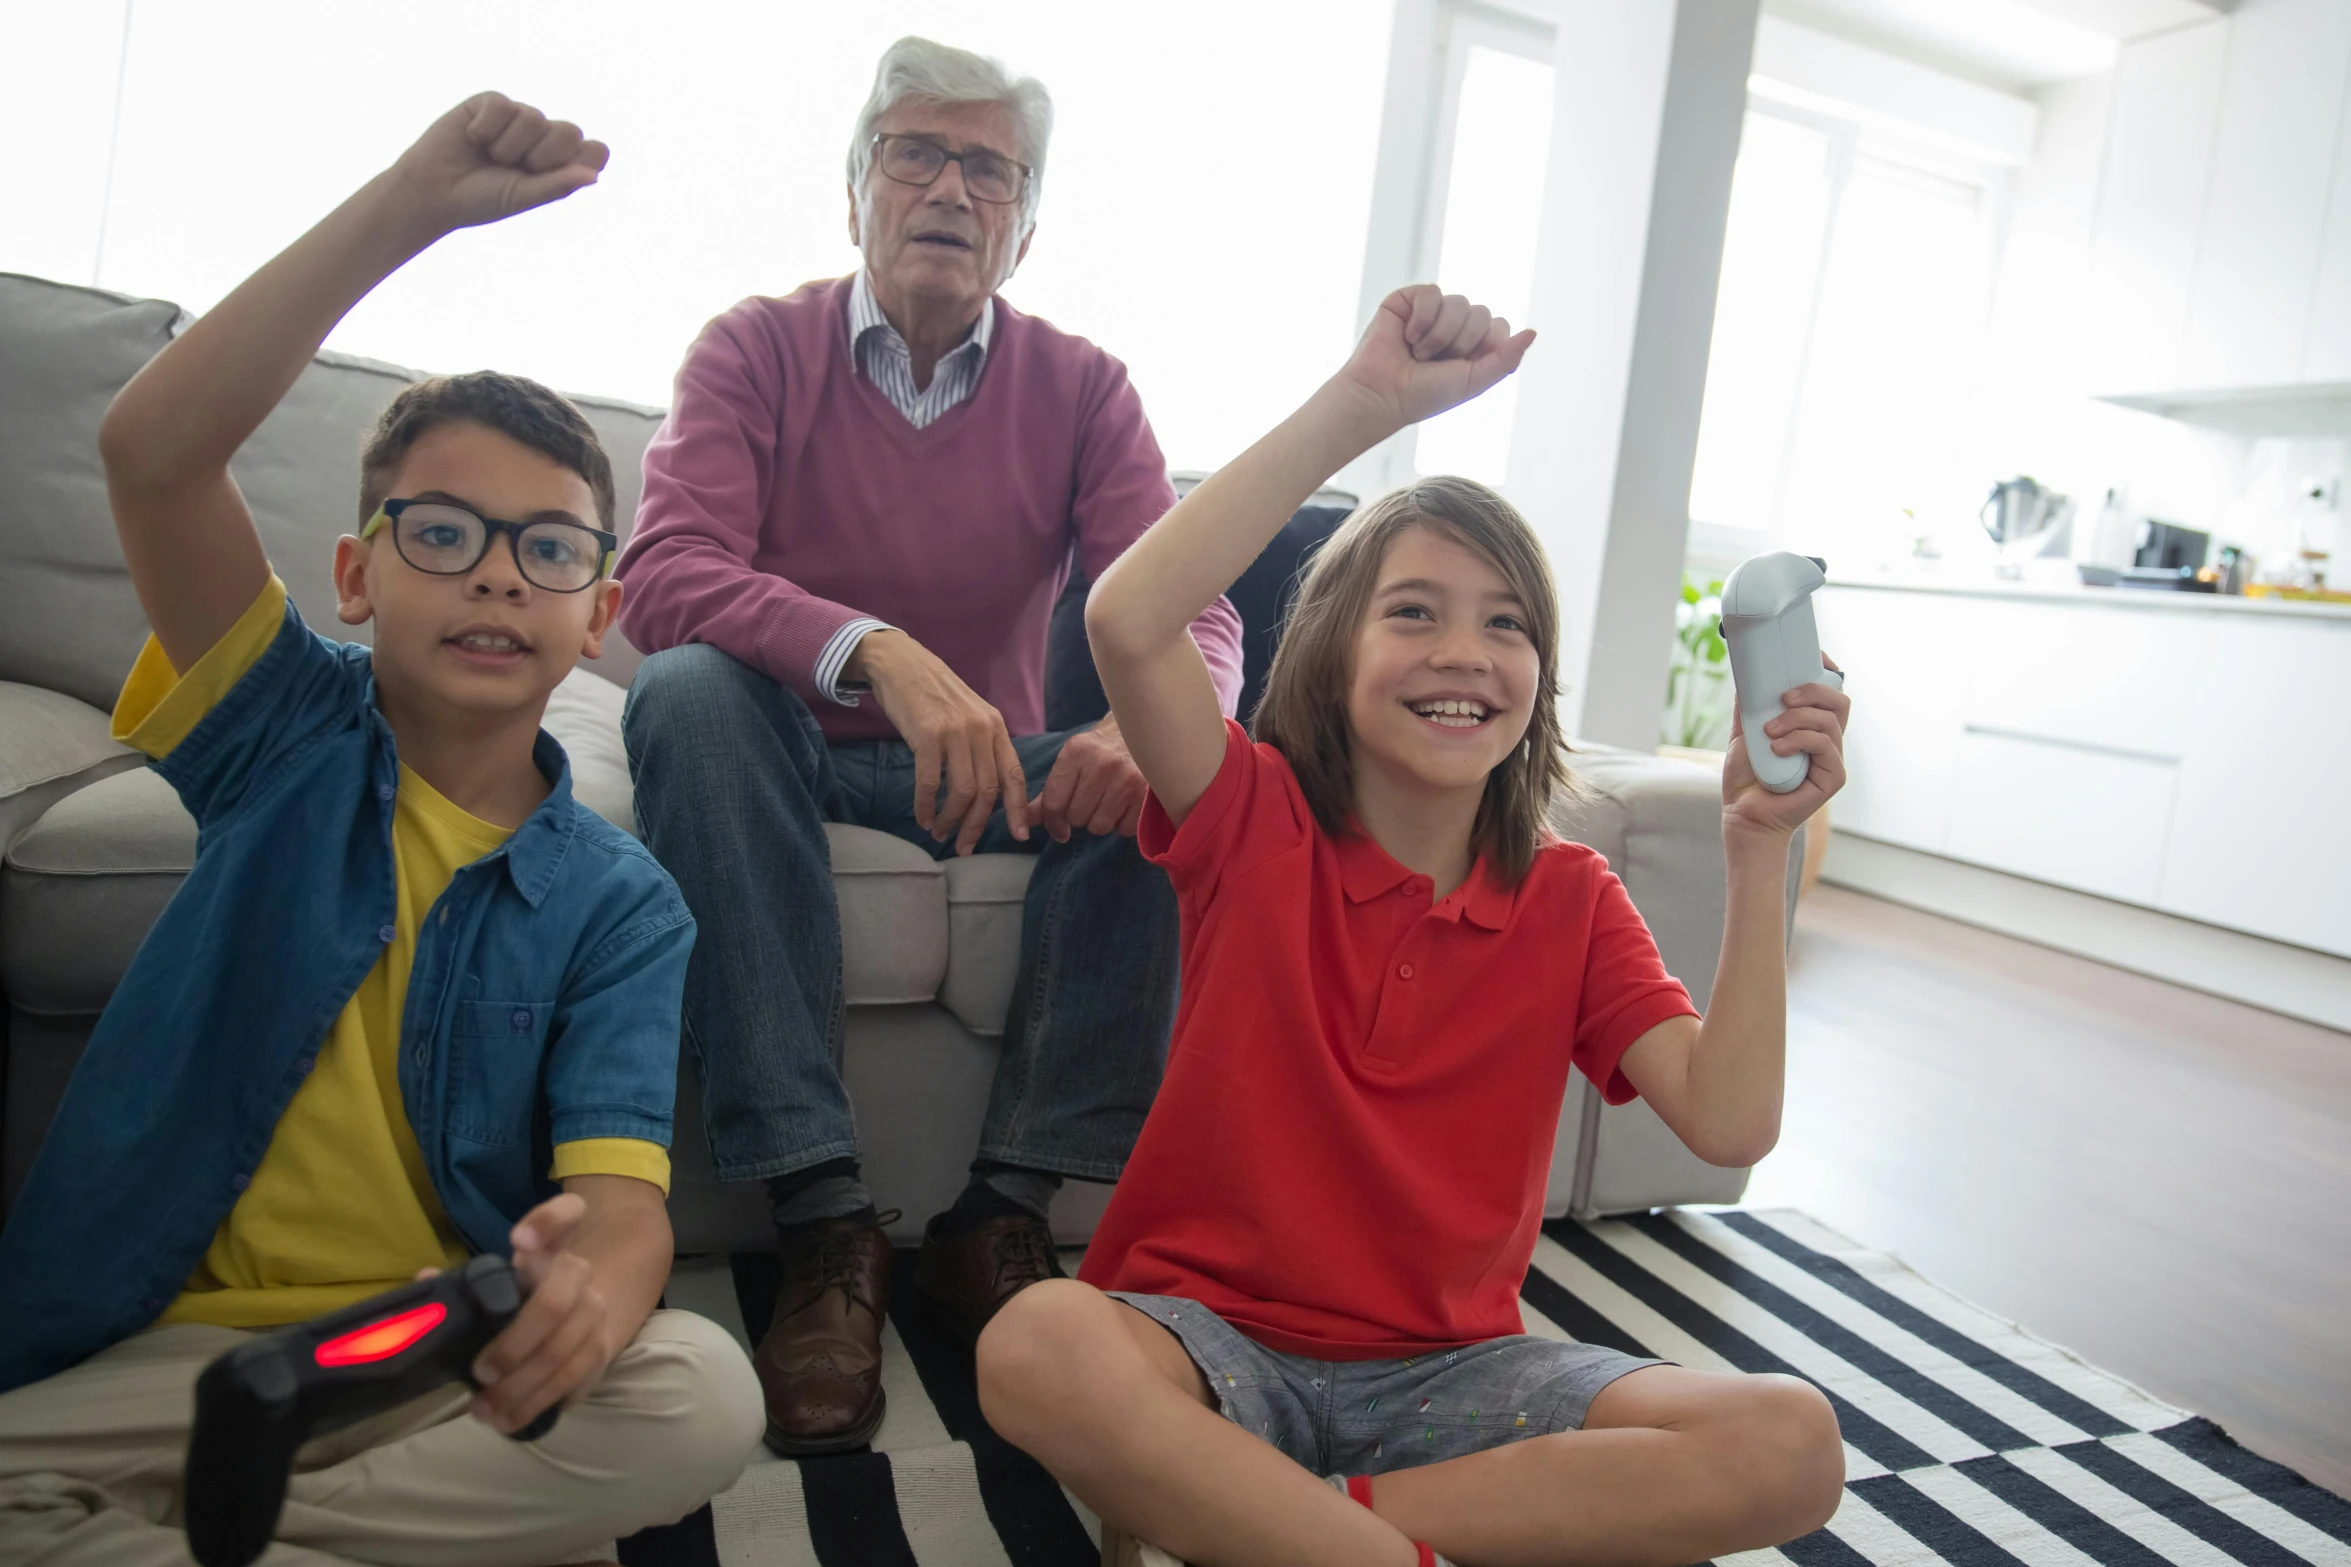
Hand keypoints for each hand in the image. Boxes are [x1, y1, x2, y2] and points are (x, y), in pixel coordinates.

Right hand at [386, 92, 608, 235]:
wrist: (434, 190)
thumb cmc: (481, 199)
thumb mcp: (521, 197)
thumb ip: (557, 185)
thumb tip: (594, 177)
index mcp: (561, 164)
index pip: (596, 151)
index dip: (578, 161)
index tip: (549, 176)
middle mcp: (545, 138)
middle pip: (570, 131)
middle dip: (541, 156)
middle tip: (512, 168)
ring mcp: (520, 118)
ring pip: (534, 118)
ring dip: (508, 145)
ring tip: (490, 155)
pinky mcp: (492, 103)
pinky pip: (504, 106)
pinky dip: (486, 128)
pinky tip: (473, 137)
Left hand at [464, 1192, 617, 1434]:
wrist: (578, 1315)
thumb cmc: (523, 1299)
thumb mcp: (498, 1283)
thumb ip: (463, 1283)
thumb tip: (425, 1281)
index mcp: (549, 1249)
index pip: (566, 1214)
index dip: (548, 1222)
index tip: (518, 1240)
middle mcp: (579, 1276)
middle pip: (553, 1304)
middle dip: (514, 1344)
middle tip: (480, 1372)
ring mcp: (595, 1314)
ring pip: (563, 1353)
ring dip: (521, 1388)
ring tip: (485, 1411)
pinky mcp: (602, 1352)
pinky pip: (574, 1382)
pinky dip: (539, 1404)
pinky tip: (511, 1419)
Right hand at [851, 629, 1031, 854]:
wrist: (902, 663)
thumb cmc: (934, 694)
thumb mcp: (970, 715)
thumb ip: (982, 745)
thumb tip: (988, 789)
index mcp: (996, 727)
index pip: (1015, 775)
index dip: (1018, 809)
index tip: (1019, 836)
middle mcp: (981, 730)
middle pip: (988, 791)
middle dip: (976, 826)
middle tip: (964, 846)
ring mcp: (955, 732)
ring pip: (963, 791)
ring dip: (951, 820)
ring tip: (940, 833)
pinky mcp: (927, 735)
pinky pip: (931, 782)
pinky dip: (926, 806)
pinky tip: (922, 817)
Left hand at [1030, 714, 1147, 841]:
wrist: (1143, 731)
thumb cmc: (1102, 750)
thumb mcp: (1073, 760)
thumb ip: (1049, 792)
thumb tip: (1026, 821)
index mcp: (1076, 752)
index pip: (1054, 803)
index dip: (1053, 823)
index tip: (1059, 829)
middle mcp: (1102, 764)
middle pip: (1076, 818)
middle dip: (1080, 816)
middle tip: (1091, 801)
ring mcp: (1126, 779)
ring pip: (1099, 826)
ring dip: (1101, 821)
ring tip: (1108, 802)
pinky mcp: (1146, 794)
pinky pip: (1124, 829)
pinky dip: (1122, 824)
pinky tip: (1125, 805)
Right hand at [1335, 285, 1535, 432]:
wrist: (1382, 394)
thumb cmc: (1424, 395)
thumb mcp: (1474, 381)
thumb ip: (1506, 359)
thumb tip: (1532, 331)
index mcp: (1473, 346)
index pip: (1499, 326)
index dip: (1485, 346)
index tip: (1461, 367)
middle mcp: (1454, 326)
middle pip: (1481, 313)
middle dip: (1461, 341)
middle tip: (1435, 361)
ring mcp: (1431, 312)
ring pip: (1458, 302)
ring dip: (1440, 334)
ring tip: (1419, 352)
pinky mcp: (1408, 300)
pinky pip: (1432, 293)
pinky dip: (1423, 317)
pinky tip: (1408, 335)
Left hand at [1722, 657, 1848, 839]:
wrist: (1743, 813)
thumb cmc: (1747, 776)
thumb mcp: (1744, 732)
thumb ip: (1749, 705)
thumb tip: (1747, 673)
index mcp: (1810, 725)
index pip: (1830, 690)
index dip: (1828, 669)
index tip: (1814, 656)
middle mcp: (1826, 739)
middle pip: (1838, 700)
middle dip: (1813, 690)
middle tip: (1783, 698)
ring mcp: (1832, 758)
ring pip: (1830, 721)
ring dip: (1798, 719)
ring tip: (1769, 732)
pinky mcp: (1833, 776)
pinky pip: (1825, 745)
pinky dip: (1800, 740)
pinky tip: (1777, 748)